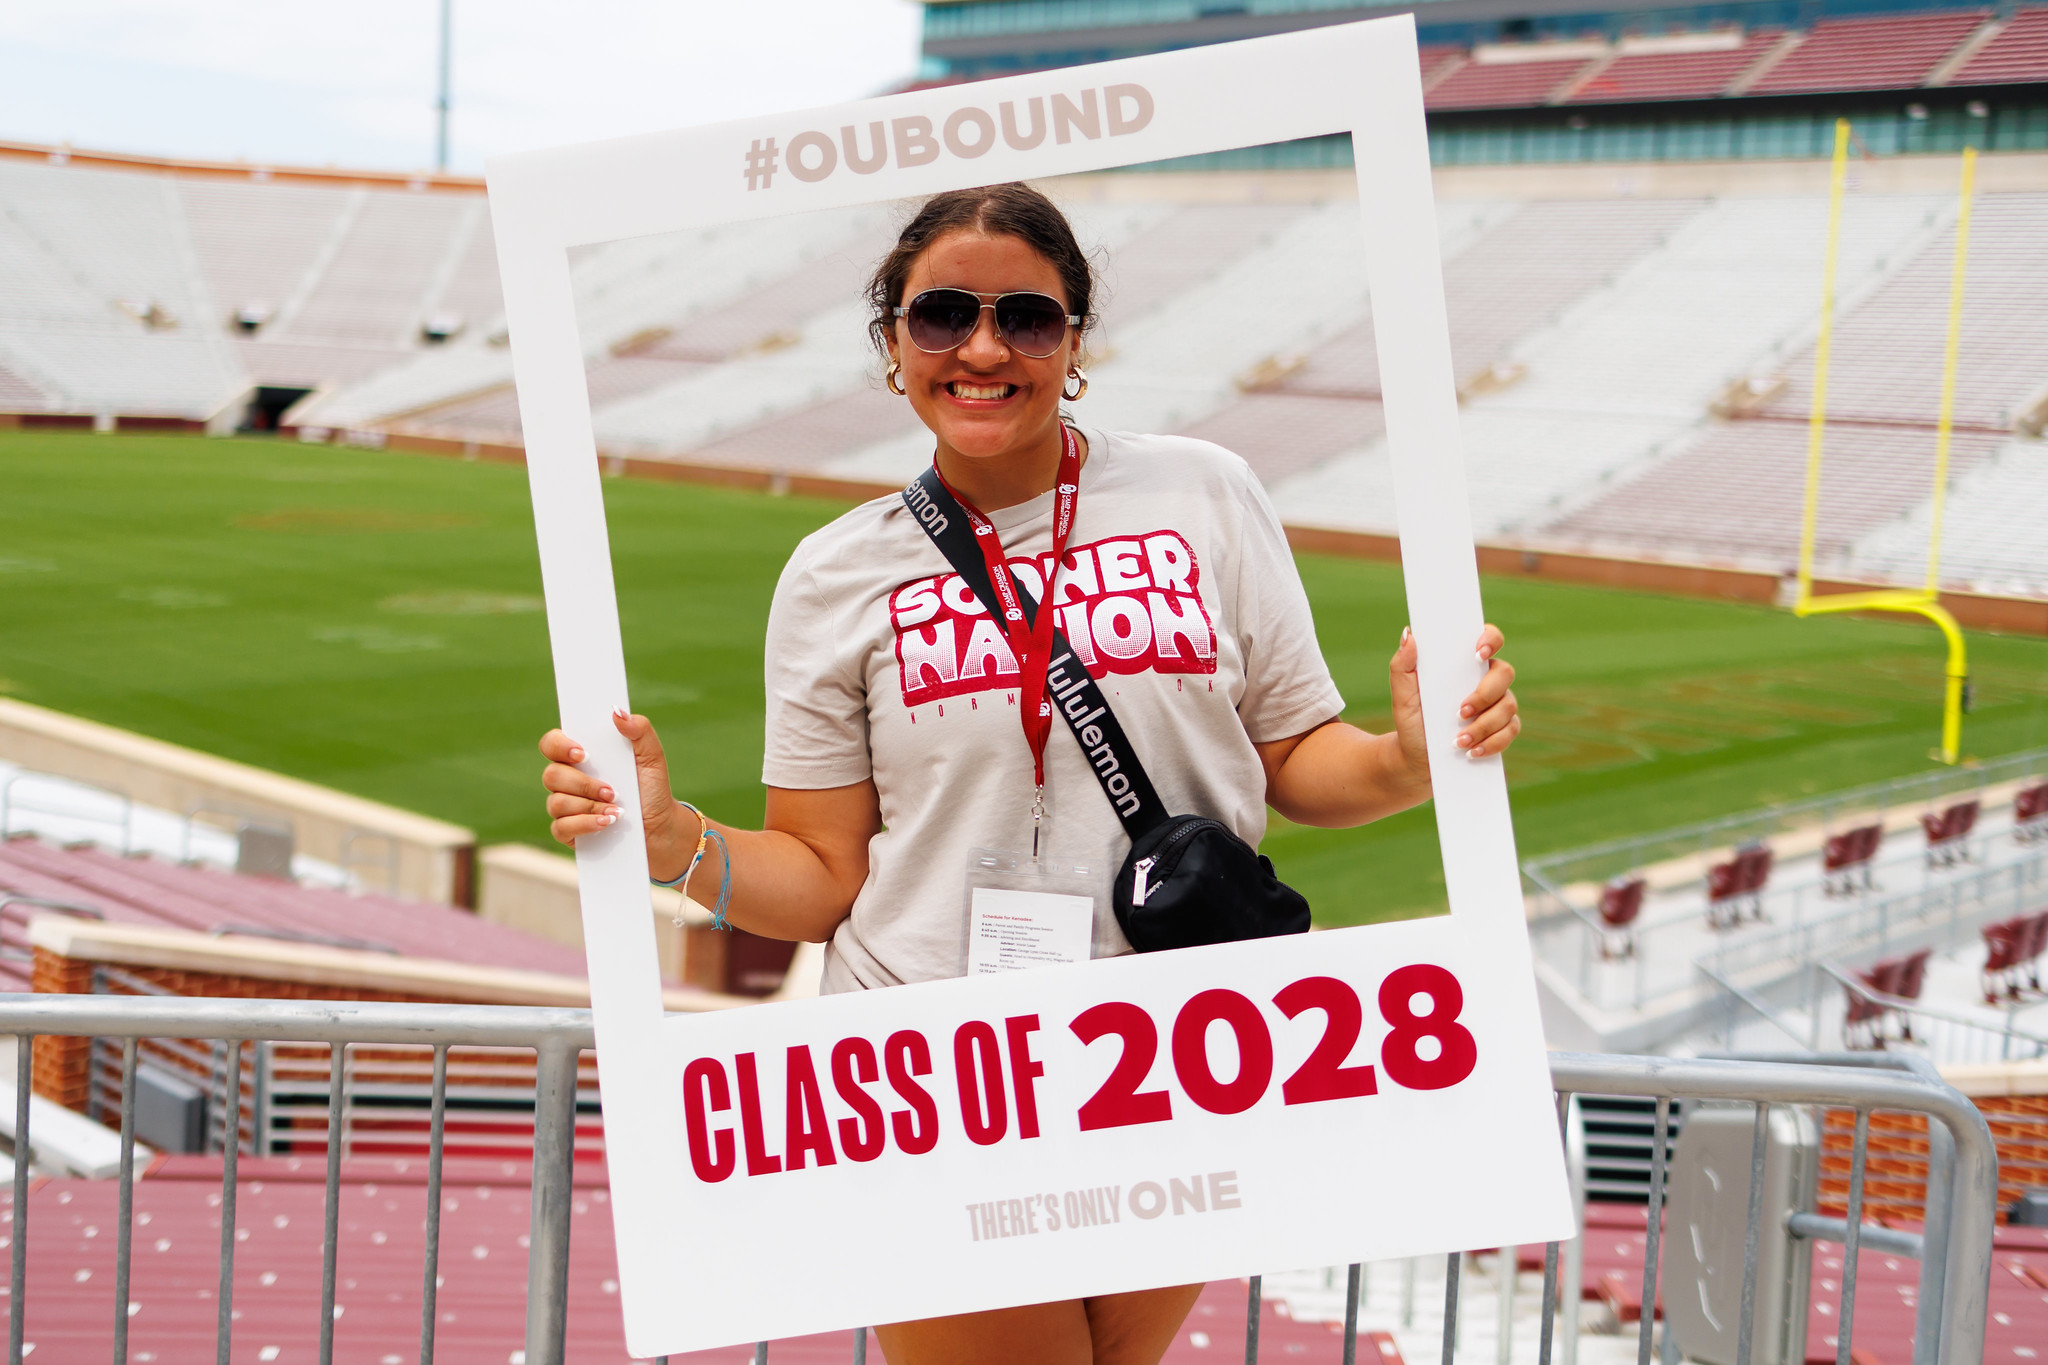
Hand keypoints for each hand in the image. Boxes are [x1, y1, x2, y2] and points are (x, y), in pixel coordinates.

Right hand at [539, 711, 694, 878]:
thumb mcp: (652, 758)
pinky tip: (606, 824)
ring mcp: (565, 807)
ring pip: (556, 802)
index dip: (559, 745)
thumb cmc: (651, 789)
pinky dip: (585, 825)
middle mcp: (567, 780)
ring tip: (616, 811)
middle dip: (583, 784)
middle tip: (611, 791)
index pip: (552, 743)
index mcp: (581, 757)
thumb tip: (617, 712)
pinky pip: (561, 828)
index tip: (582, 753)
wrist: (660, 827)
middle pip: (551, 775)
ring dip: (589, 806)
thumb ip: (639, 731)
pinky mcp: (568, 832)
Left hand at [1387, 623, 1520, 779]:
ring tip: (1458, 741)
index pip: (1489, 638)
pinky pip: (1510, 730)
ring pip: (1508, 705)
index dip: (1490, 640)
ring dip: (1483, 725)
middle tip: (1460, 713)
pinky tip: (1473, 751)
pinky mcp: (1504, 728)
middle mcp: (1487, 679)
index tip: (1477, 654)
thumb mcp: (1403, 696)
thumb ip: (1402, 666)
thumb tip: (1409, 635)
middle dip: (1484, 694)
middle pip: (1504, 673)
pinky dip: (1492, 742)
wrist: (1417, 756)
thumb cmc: (1413, 720)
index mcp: (1465, 664)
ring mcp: (1498, 703)